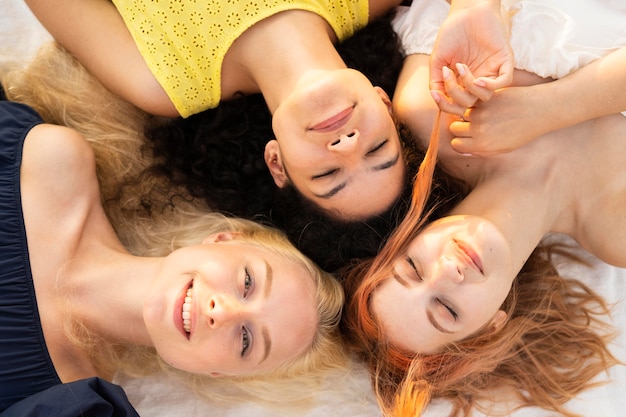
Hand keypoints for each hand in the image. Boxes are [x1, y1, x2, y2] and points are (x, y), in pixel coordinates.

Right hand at [430, 0, 513, 115]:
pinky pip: (504, 81)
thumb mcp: (438, 59)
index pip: (456, 105)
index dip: (446, 105)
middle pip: (469, 103)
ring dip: (470, 88)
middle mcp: (476, 79)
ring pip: (486, 96)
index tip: (435, 94)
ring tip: (461, 67)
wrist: (466, 11)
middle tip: (448, 71)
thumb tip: (436, 97)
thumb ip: (436, 80)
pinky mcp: (504, 60)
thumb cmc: (452, 33)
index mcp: (462, 82)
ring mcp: (491, 71)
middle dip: (455, 93)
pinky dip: (491, 86)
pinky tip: (479, 79)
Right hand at [448, 84, 551, 155]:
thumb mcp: (503, 148)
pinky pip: (471, 102)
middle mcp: (478, 130)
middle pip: (454, 129)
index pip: (456, 145)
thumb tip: (464, 151)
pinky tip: (489, 104)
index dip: (460, 141)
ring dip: (469, 113)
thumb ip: (482, 151)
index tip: (467, 138)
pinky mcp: (485, 99)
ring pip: (461, 113)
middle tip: (471, 124)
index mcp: (482, 145)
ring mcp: (481, 112)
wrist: (540, 110)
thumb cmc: (523, 131)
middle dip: (461, 127)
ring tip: (484, 113)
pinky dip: (476, 103)